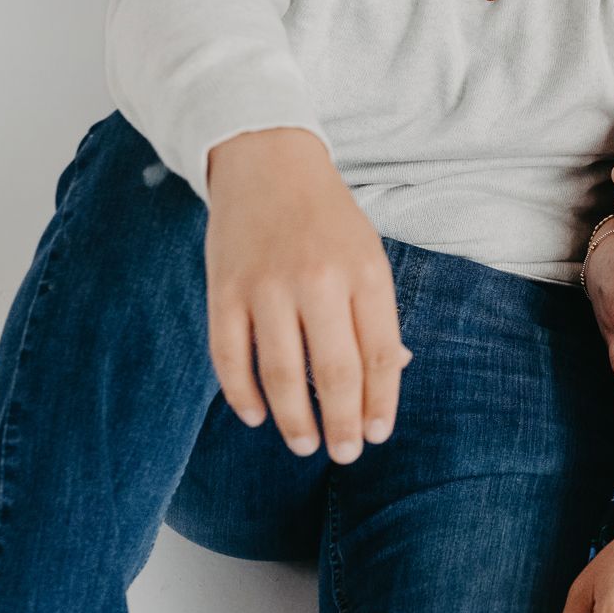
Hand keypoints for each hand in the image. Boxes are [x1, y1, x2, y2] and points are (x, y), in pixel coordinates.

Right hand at [205, 127, 411, 463]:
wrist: (266, 160)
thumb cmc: (326, 216)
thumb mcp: (367, 253)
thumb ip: (376, 313)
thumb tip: (389, 375)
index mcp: (364, 270)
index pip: (379, 355)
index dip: (380, 403)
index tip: (378, 434)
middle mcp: (317, 280)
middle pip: (333, 373)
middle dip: (342, 425)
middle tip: (345, 453)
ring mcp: (266, 286)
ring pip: (280, 375)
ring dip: (294, 421)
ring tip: (305, 444)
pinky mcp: (224, 290)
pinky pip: (230, 358)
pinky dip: (242, 396)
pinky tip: (257, 416)